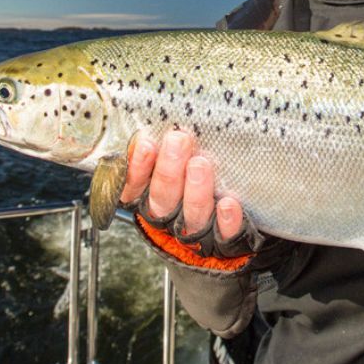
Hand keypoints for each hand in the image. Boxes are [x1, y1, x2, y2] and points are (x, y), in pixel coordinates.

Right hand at [120, 128, 244, 241]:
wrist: (217, 238)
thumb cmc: (188, 189)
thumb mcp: (168, 170)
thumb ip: (162, 153)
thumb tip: (158, 121)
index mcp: (149, 200)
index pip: (134, 187)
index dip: (137, 168)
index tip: (146, 143)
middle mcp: (169, 218)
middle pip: (163, 198)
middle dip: (169, 170)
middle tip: (178, 140)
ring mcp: (196, 233)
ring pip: (192, 215)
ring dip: (195, 191)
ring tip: (200, 164)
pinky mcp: (223, 242)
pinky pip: (224, 235)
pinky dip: (226, 221)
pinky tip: (229, 204)